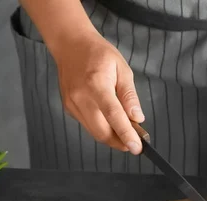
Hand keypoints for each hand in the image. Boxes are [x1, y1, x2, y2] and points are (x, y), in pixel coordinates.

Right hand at [54, 32, 143, 153]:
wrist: (71, 45)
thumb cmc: (99, 54)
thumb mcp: (122, 69)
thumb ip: (129, 96)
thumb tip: (138, 118)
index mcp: (97, 85)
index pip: (114, 116)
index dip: (126, 134)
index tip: (137, 148)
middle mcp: (81, 97)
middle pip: (102, 131)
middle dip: (120, 142)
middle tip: (134, 144)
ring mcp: (72, 104)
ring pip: (94, 132)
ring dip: (111, 137)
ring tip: (125, 133)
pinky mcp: (68, 108)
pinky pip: (88, 125)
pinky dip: (101, 128)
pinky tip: (110, 122)